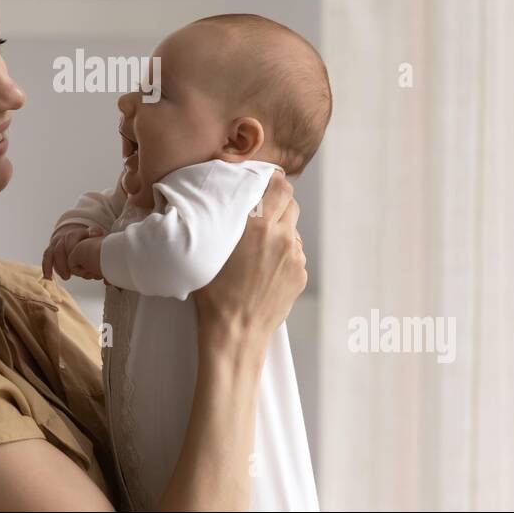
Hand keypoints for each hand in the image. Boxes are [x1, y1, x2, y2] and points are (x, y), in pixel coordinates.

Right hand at [42, 224, 104, 280]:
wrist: (73, 236)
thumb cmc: (86, 240)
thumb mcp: (92, 234)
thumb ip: (95, 233)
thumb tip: (95, 233)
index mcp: (74, 233)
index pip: (70, 238)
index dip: (74, 250)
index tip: (82, 262)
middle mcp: (62, 237)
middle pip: (60, 248)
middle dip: (66, 262)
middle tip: (75, 272)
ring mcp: (55, 244)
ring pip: (52, 254)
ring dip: (59, 267)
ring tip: (66, 277)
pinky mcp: (50, 250)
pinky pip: (46, 258)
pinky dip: (46, 267)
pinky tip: (48, 277)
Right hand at [192, 170, 304, 345]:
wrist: (235, 332)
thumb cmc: (213, 292)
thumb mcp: (212, 246)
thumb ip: (227, 219)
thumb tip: (234, 199)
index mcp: (259, 226)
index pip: (280, 185)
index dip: (273, 180)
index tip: (264, 182)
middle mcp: (282, 238)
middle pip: (291, 203)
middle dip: (277, 204)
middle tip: (260, 212)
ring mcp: (295, 257)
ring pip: (293, 230)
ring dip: (280, 231)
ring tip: (258, 248)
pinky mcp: (300, 274)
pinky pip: (295, 253)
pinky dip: (283, 255)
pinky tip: (264, 269)